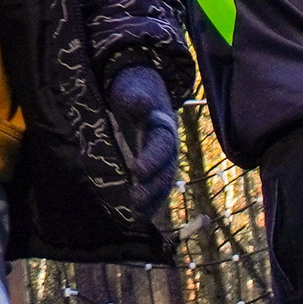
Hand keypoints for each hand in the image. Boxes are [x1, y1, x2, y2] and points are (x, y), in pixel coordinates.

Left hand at [107, 65, 181, 214]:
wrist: (140, 87)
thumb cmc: (135, 88)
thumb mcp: (135, 88)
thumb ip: (137, 97)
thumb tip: (139, 103)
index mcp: (165, 125)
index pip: (162, 144)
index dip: (153, 158)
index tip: (138, 170)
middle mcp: (167, 144)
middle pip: (167, 169)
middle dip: (154, 186)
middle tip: (137, 199)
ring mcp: (162, 157)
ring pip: (163, 181)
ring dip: (154, 199)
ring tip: (139, 214)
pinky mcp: (152, 165)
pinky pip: (154, 185)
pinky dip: (150, 201)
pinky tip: (140, 215)